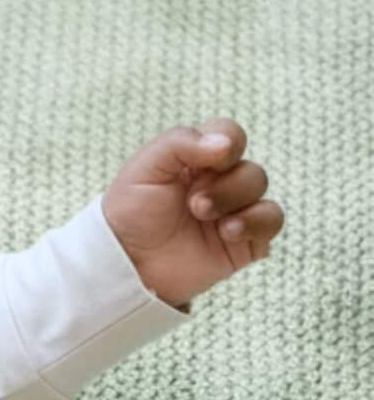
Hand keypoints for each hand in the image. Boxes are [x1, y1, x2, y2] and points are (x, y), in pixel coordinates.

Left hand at [100, 119, 282, 311]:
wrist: (128, 264)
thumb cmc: (131, 213)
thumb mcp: (144, 168)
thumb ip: (180, 142)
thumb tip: (226, 144)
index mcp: (196, 159)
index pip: (229, 135)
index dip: (227, 142)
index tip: (209, 161)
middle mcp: (219, 181)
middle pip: (247, 165)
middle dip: (223, 184)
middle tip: (193, 205)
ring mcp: (234, 209)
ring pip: (260, 186)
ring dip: (233, 199)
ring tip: (204, 218)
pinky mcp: (245, 238)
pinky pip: (272, 219)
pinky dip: (255, 221)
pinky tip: (227, 232)